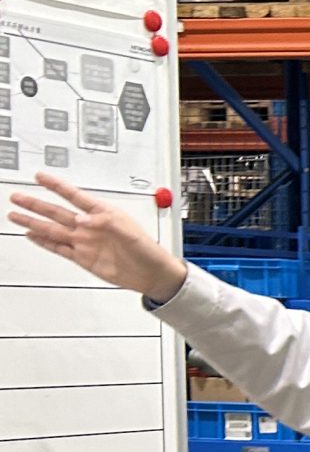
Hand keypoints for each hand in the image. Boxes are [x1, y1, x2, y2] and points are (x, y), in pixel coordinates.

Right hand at [7, 172, 187, 300]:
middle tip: (16, 196)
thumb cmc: (147, 250)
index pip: (74, 196)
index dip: (56, 186)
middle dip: (35, 204)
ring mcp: (84, 242)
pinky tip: (31, 236)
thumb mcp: (130, 233)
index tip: (40, 176)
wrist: (152, 274)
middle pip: (56, 212)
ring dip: (33, 223)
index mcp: (102, 214)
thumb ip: (106, 224)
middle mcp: (90, 226)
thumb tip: (82, 220)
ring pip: (53, 230)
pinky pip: (59, 248)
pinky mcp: (83, 258)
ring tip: (15, 215)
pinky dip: (44, 242)